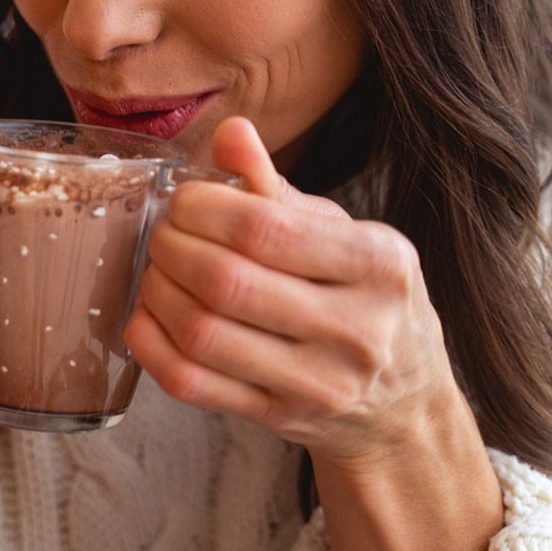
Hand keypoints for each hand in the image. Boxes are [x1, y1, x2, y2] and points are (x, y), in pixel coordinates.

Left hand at [126, 117, 461, 467]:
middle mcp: (356, 330)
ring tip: (157, 271)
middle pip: (226, 283)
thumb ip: (278, 187)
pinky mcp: (278, 418)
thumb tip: (230, 133)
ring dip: (158, 293)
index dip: (204, 208)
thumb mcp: (342, 234)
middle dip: (171, 248)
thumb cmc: (363, 298)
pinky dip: (151, 347)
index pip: (265, 229)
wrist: (405, 402)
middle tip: (162, 234)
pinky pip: (192, 384)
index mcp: (376, 266)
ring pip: (202, 334)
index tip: (183, 200)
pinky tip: (146, 319)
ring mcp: (317, 384)